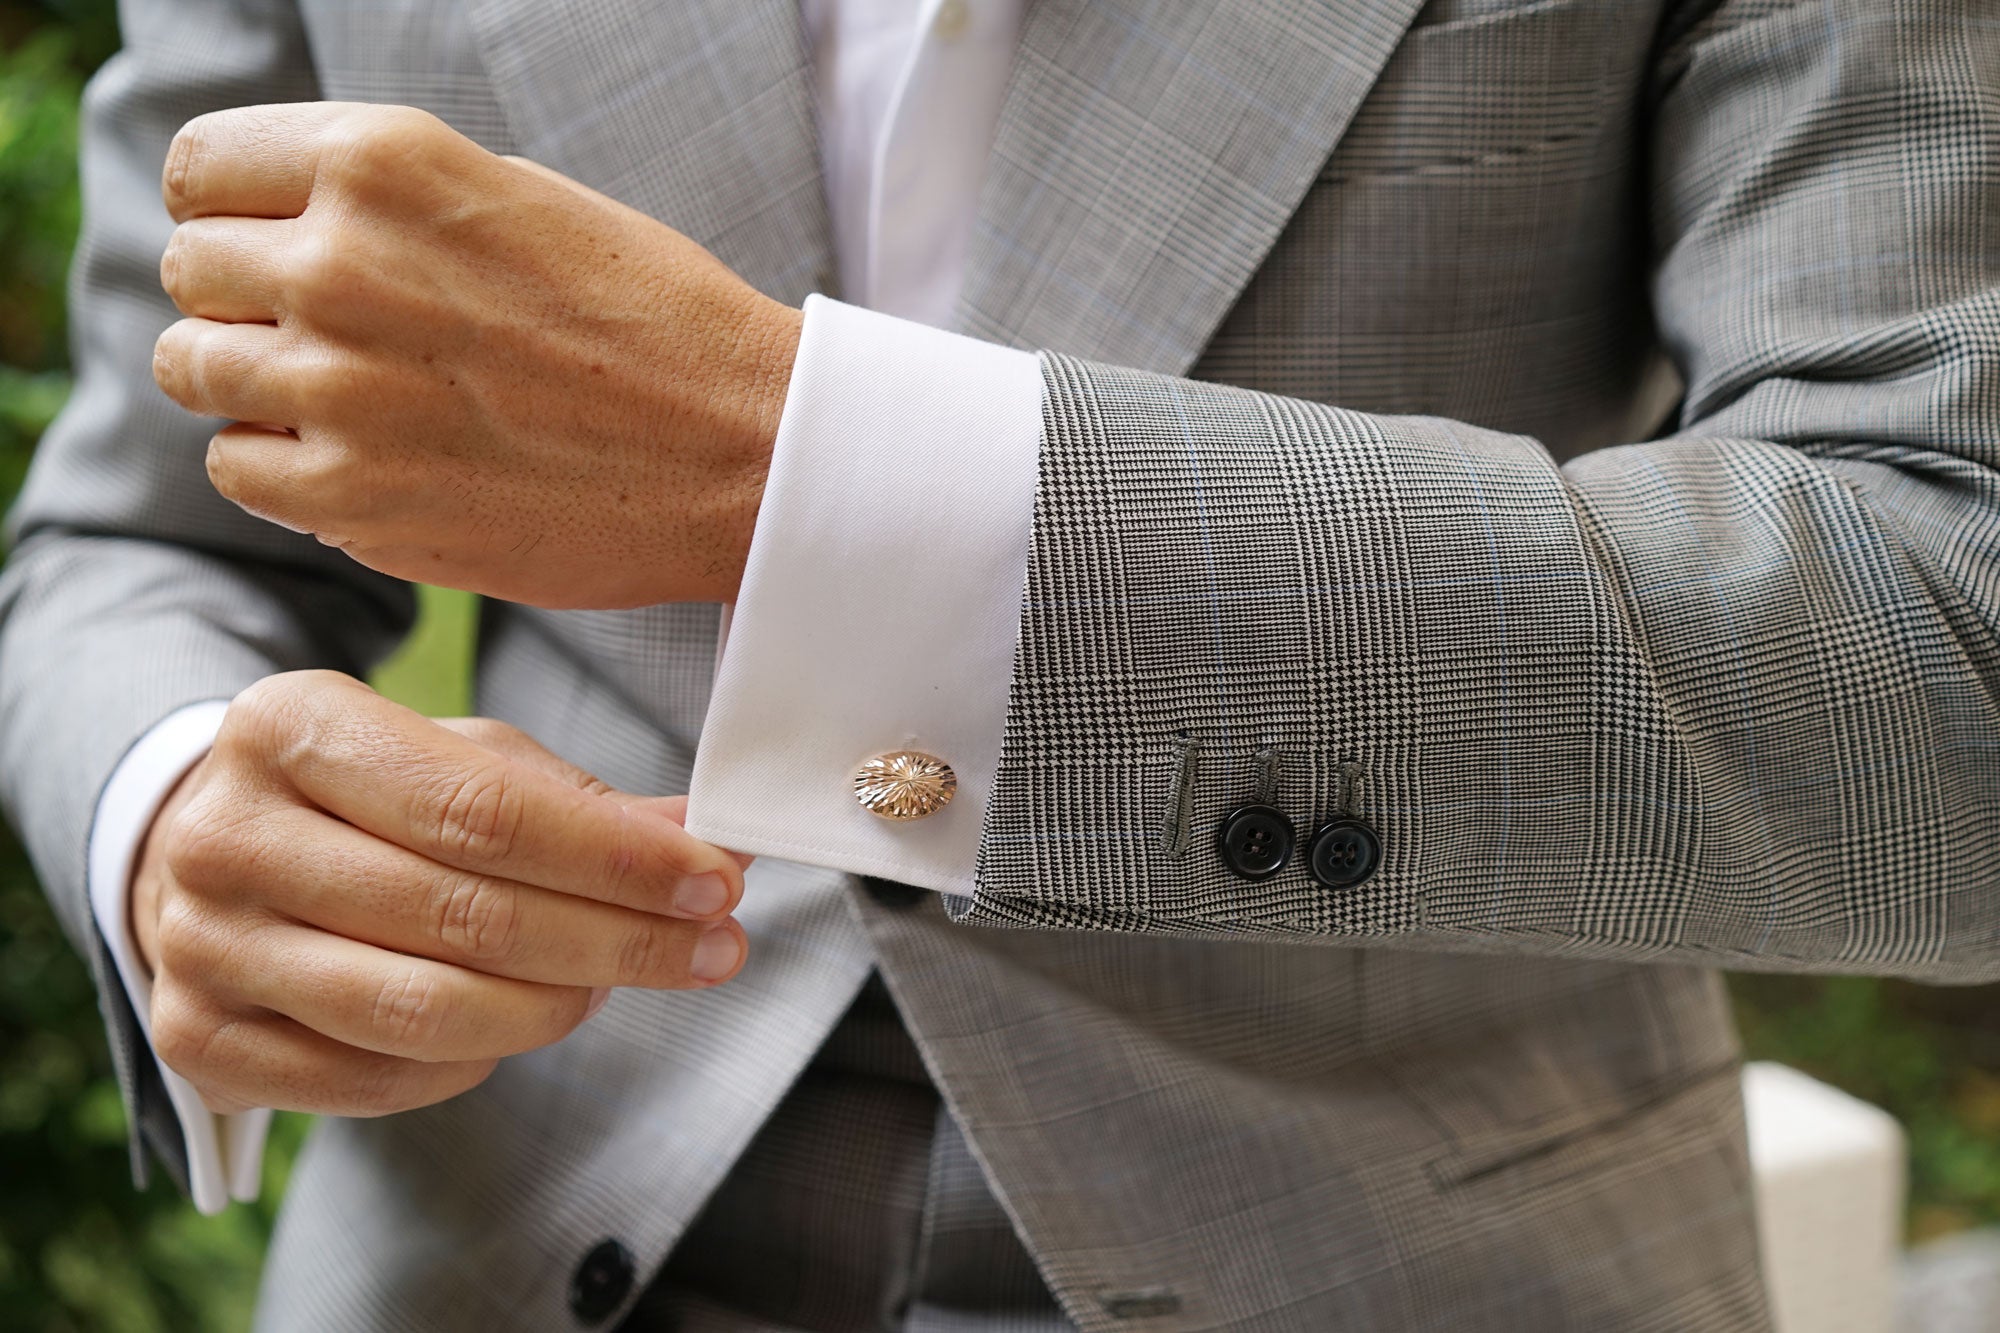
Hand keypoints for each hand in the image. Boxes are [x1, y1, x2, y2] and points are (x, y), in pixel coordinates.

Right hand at [131, 670, 749, 1116]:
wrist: (204, 854)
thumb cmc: (362, 797)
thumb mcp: (455, 759)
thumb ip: (578, 801)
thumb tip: (711, 844)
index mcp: (290, 726)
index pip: (482, 810)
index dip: (615, 859)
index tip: (717, 881)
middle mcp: (226, 836)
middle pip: (464, 915)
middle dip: (618, 940)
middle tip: (715, 947)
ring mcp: (201, 947)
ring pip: (424, 1009)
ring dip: (557, 1006)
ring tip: (618, 983)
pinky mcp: (200, 1042)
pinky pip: (381, 1079)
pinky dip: (477, 1059)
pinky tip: (524, 1020)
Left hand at [151, 102, 802, 609]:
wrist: (746, 453)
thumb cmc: (653, 321)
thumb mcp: (518, 198)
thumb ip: (385, 198)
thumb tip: (277, 220)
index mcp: (384, 162)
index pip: (200, 169)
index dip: (231, 211)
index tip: (271, 247)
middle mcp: (341, 263)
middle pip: (192, 270)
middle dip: (244, 299)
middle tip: (331, 335)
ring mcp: (339, 386)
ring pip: (193, 369)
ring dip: (251, 383)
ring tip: (345, 400)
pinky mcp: (353, 498)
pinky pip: (235, 468)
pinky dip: (279, 467)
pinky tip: (362, 461)